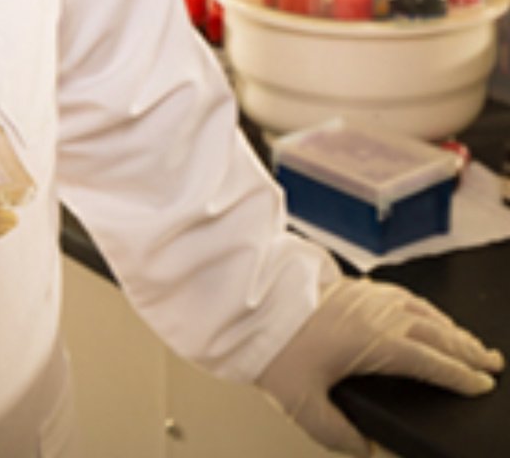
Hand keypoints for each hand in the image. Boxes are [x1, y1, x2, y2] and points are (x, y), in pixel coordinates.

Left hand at [257, 276, 503, 455]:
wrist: (243, 298)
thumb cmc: (270, 344)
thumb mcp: (303, 404)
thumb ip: (339, 433)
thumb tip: (369, 447)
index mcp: (372, 342)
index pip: (428, 361)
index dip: (458, 375)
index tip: (482, 385)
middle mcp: (373, 314)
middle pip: (433, 331)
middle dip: (465, 348)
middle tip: (492, 362)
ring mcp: (362, 296)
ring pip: (418, 309)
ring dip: (447, 326)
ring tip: (468, 341)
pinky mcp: (348, 286)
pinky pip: (399, 294)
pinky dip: (422, 307)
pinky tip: (424, 314)